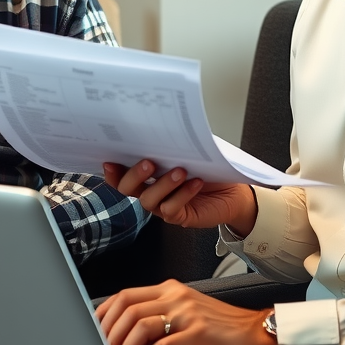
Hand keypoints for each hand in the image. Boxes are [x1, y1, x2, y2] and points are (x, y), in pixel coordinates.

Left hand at [96, 279, 279, 344]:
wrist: (256, 332)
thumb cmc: (220, 328)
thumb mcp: (184, 313)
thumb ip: (158, 316)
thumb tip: (124, 334)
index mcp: (168, 288)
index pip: (124, 295)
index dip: (104, 315)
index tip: (92, 333)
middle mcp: (175, 294)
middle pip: (127, 308)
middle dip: (109, 333)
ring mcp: (187, 311)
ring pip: (141, 324)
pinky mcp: (198, 331)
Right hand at [102, 160, 256, 233]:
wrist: (234, 190)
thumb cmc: (209, 169)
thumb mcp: (190, 152)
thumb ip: (174, 145)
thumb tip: (162, 128)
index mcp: (149, 175)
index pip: (122, 176)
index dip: (113, 171)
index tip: (110, 160)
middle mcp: (152, 192)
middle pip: (129, 189)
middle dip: (134, 175)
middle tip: (148, 163)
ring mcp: (164, 206)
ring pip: (149, 200)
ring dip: (162, 184)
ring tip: (180, 171)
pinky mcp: (180, 217)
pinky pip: (172, 209)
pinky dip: (183, 194)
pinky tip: (195, 182)